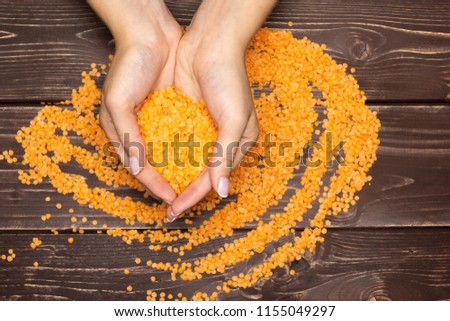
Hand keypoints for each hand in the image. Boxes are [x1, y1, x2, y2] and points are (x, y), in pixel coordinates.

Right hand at [88, 0, 181, 203]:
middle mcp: (139, 131)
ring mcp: (157, 122)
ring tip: (196, 187)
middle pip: (155, 166)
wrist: (150, 34)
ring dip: (181, 171)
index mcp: (120, 132)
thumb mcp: (118, 102)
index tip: (172, 200)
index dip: (155, 185)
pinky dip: (190, 150)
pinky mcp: (173, 112)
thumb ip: (126, 136)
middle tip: (185, 201)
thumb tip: (137, 169)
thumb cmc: (128, 66)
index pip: (140, 168)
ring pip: (170, 155)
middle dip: (169, 184)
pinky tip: (202, 161)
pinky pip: (182, 137)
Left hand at [166, 0, 276, 220]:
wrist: (209, 44)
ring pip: (187, 161)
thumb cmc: (229, 80)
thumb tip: (221, 191)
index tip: (176, 209)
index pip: (214, 177)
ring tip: (158, 193)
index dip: (195, 195)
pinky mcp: (187, 117)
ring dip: (174, 177)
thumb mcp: (236, 119)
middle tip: (167, 210)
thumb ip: (226, 155)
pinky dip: (167, 156)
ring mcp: (203, 128)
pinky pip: (176, 142)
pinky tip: (154, 167)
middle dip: (184, 192)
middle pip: (200, 173)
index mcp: (239, 143)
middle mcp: (222, 139)